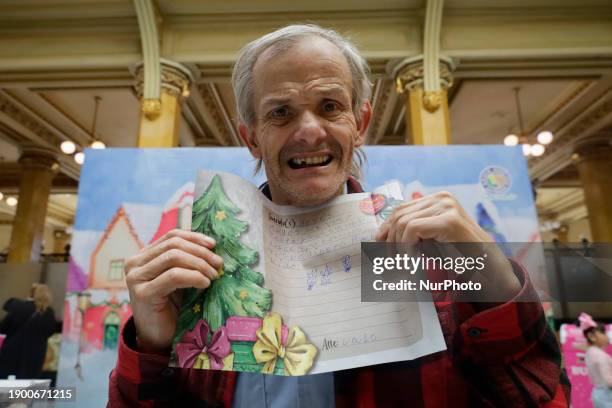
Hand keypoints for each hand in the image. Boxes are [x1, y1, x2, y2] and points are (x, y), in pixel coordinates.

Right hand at [124, 229, 222, 351]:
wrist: (158, 338)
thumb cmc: (172, 307)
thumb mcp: (180, 278)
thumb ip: (187, 260)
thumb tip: (212, 244)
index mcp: (143, 256)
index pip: (172, 236)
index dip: (195, 237)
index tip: (214, 245)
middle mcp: (134, 264)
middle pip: (174, 245)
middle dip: (201, 252)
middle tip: (218, 264)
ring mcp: (136, 278)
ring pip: (174, 257)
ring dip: (200, 264)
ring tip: (213, 275)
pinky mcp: (142, 294)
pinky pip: (174, 276)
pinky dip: (194, 276)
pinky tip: (205, 284)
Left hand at [375, 191, 520, 301]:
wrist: (488, 267)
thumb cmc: (459, 254)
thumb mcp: (430, 239)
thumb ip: (411, 232)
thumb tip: (380, 235)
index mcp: (437, 199)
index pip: (401, 208)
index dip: (387, 227)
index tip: (378, 243)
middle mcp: (442, 198)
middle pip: (399, 215)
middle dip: (390, 240)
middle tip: (388, 262)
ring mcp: (447, 206)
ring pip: (403, 223)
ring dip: (397, 248)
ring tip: (400, 265)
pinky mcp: (449, 219)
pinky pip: (412, 230)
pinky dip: (406, 248)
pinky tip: (410, 262)